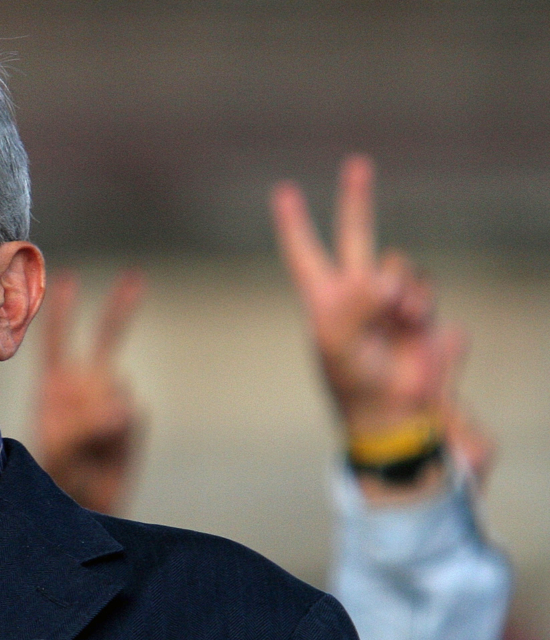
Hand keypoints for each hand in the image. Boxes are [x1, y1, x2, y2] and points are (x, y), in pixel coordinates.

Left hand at [34, 270, 145, 515]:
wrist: (82, 500)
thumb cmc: (57, 472)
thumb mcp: (59, 449)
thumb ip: (86, 425)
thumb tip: (127, 404)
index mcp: (55, 383)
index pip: (57, 340)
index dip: (62, 310)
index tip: (67, 278)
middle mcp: (85, 384)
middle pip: (105, 337)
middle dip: (120, 308)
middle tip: (135, 276)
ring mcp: (111, 399)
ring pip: (116, 385)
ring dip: (101, 412)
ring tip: (85, 444)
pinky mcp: (132, 419)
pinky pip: (130, 413)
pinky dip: (119, 429)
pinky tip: (107, 449)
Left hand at [272, 154, 457, 439]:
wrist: (392, 408)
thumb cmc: (352, 378)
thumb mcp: (336, 342)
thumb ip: (353, 305)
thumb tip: (384, 279)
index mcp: (323, 298)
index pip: (303, 252)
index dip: (294, 223)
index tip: (283, 191)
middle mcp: (355, 292)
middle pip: (356, 235)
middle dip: (356, 199)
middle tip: (357, 163)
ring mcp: (389, 299)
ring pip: (399, 264)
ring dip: (401, 287)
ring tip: (396, 317)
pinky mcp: (421, 310)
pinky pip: (425, 285)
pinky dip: (421, 302)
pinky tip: (414, 325)